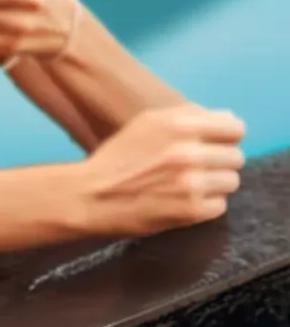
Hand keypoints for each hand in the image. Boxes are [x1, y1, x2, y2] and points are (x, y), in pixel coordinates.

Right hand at [79, 104, 245, 236]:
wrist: (89, 196)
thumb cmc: (117, 158)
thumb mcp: (146, 123)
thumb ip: (188, 116)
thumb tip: (227, 119)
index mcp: (178, 125)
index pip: (234, 128)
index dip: (226, 137)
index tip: (214, 145)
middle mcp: (188, 152)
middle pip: (236, 156)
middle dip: (218, 162)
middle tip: (195, 168)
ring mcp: (191, 183)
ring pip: (231, 181)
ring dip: (214, 185)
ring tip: (189, 186)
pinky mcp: (191, 210)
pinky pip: (220, 205)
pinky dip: (205, 205)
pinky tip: (183, 202)